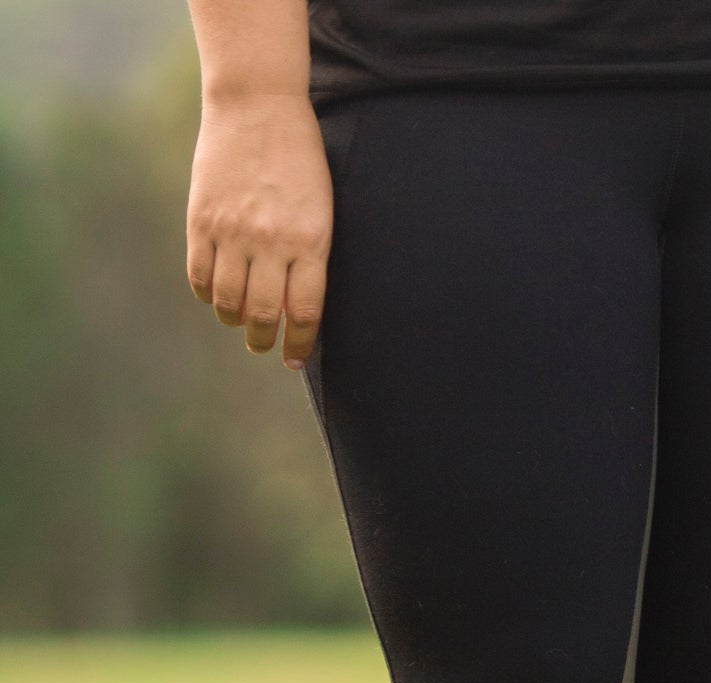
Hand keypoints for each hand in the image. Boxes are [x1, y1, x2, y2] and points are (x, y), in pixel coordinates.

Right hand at [186, 91, 331, 368]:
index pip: (304, 312)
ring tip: (241, 322)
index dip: (299, 343)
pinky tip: (215, 295)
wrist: (258, 106)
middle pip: (264, 314)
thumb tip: (300, 306)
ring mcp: (232, 231)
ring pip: (228, 300)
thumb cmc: (301, 161)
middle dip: (265, 339)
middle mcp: (270, 241)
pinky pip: (199, 274)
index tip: (294, 360)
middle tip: (264, 346)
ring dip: (234, 319)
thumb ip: (311, 255)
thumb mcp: (322, 210)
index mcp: (311, 242)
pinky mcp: (201, 219)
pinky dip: (206, 293)